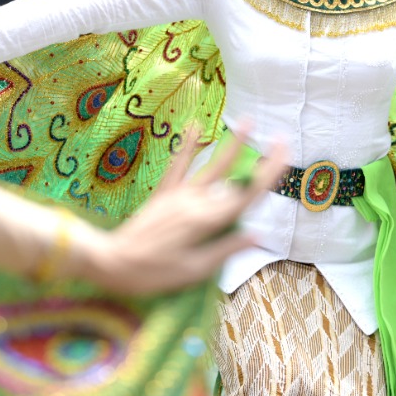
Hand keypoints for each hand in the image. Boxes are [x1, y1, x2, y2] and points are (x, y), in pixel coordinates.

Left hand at [73, 126, 287, 294]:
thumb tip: (258, 235)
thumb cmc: (154, 273)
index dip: (268, 176)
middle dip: (261, 162)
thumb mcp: (194, 270)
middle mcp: (196, 202)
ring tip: (248, 122)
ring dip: (231, 145)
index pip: (246, 196)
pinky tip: (196, 125)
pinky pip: (179, 166)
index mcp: (207, 222)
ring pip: (212, 166)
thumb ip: (226, 249)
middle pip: (236, 179)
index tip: (284, 157)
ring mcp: (179, 195)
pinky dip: (188, 146)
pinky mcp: (165, 194)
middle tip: (282, 140)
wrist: (111, 261)